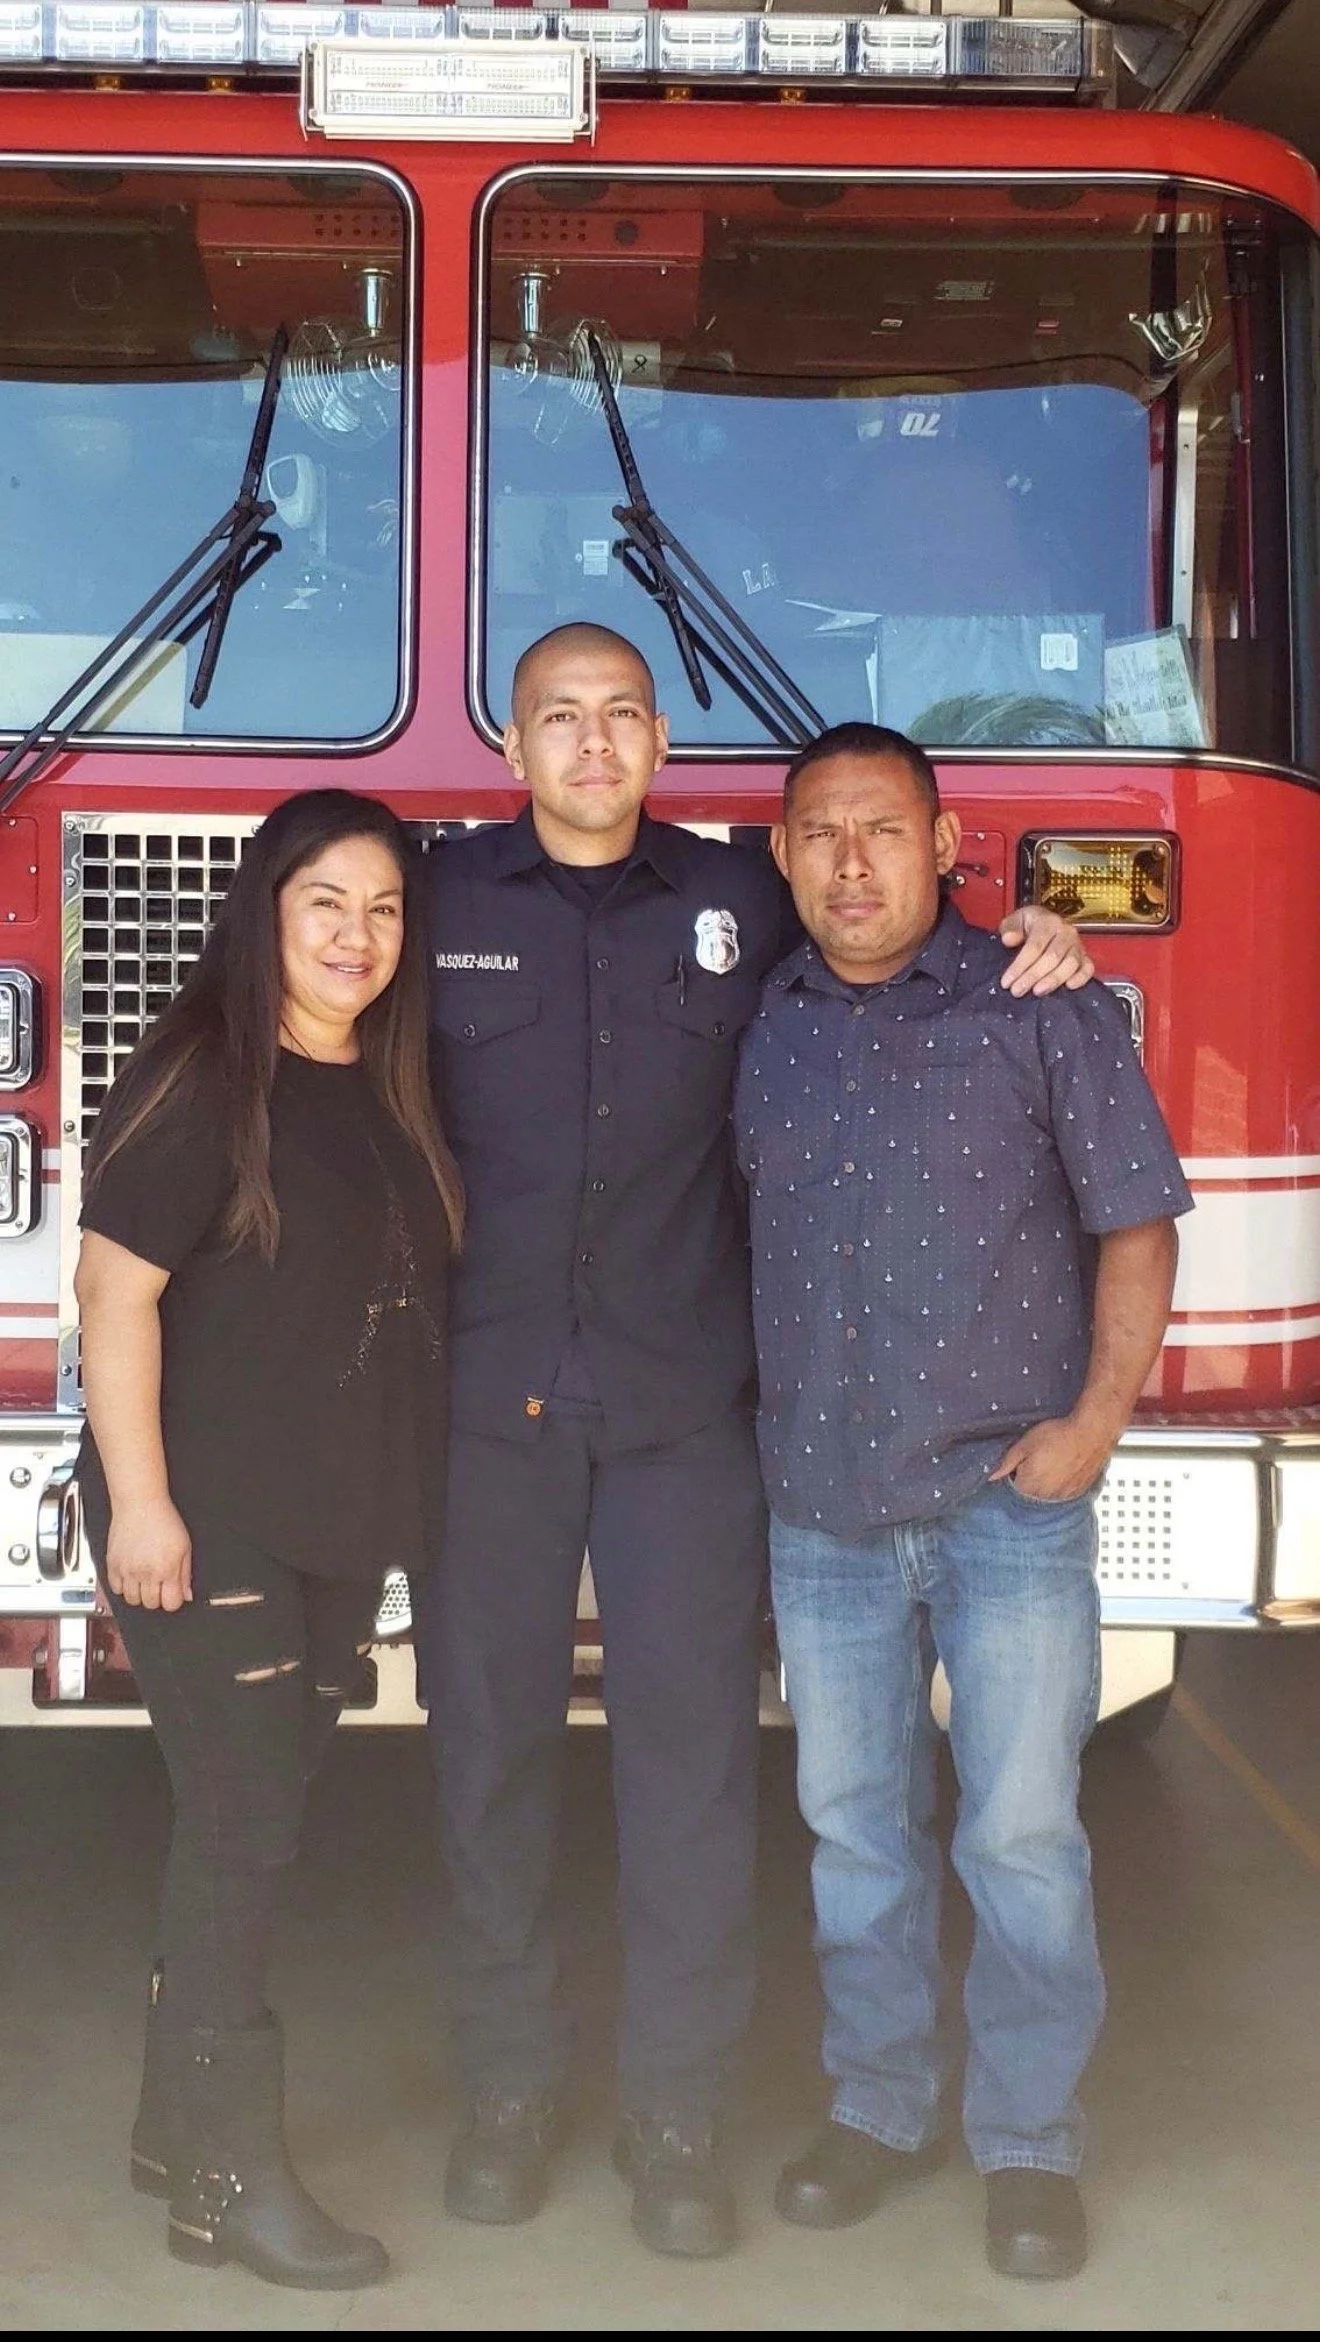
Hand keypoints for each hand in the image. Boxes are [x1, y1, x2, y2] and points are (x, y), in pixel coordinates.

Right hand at [106, 1498, 192, 1610]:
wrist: (140, 1503)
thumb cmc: (163, 1519)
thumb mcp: (185, 1546)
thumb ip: (186, 1574)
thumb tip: (187, 1594)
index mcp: (167, 1569)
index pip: (171, 1603)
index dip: (173, 1600)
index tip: (173, 1592)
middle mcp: (146, 1572)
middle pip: (151, 1604)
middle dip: (157, 1597)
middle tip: (159, 1583)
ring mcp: (127, 1570)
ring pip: (132, 1600)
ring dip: (139, 1593)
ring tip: (144, 1579)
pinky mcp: (113, 1565)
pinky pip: (115, 1589)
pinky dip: (123, 1586)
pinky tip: (131, 1575)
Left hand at [989, 1405, 1120, 1500]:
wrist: (1091, 1432)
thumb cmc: (1058, 1435)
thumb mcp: (1025, 1444)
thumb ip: (1007, 1462)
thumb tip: (992, 1475)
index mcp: (1028, 1486)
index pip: (1014, 1486)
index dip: (1017, 1471)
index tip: (1025, 1460)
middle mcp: (1046, 1496)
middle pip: (1031, 1492)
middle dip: (1032, 1477)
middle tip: (1042, 1458)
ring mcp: (1064, 1496)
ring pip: (1049, 1493)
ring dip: (1049, 1481)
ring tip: (1056, 1460)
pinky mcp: (1078, 1492)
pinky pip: (1065, 1492)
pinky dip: (1064, 1482)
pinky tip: (1067, 1466)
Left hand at [996, 905, 1093, 995]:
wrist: (1043, 923)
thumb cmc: (1027, 925)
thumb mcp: (1014, 921)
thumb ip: (1010, 928)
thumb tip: (1009, 939)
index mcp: (1048, 922)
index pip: (1035, 946)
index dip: (1020, 965)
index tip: (1007, 982)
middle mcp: (1066, 932)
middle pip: (1052, 957)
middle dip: (1033, 976)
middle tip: (1017, 991)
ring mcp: (1078, 945)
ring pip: (1070, 964)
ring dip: (1053, 980)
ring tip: (1037, 992)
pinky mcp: (1085, 957)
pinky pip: (1088, 968)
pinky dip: (1081, 978)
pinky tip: (1069, 987)